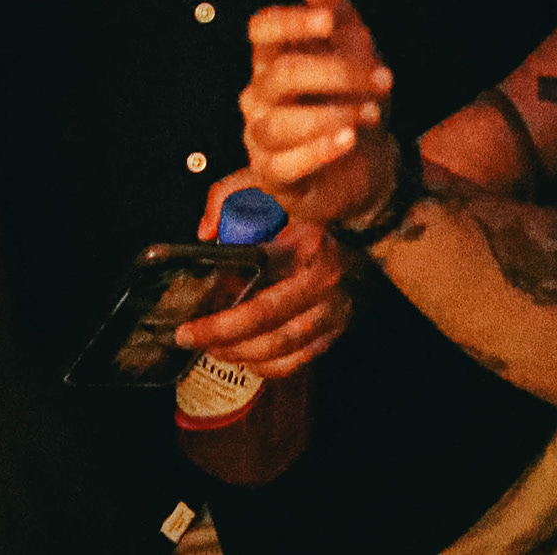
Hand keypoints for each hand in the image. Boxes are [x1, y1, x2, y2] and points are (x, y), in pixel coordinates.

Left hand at [176, 174, 357, 377]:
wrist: (367, 226)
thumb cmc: (308, 211)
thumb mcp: (271, 191)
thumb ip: (229, 197)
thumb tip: (204, 231)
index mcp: (309, 251)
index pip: (260, 303)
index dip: (221, 322)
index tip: (189, 328)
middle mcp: (324, 285)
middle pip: (269, 331)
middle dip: (224, 341)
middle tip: (190, 339)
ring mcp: (334, 311)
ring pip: (282, 350)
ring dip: (242, 355)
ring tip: (213, 347)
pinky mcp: (337, 328)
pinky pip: (299, 360)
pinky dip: (267, 365)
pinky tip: (243, 356)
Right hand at [241, 0, 400, 232]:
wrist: (372, 164)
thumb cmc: (353, 95)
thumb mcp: (352, 42)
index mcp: (274, 58)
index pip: (262, 30)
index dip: (291, 22)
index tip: (330, 20)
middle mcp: (260, 96)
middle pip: (280, 76)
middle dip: (335, 73)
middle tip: (381, 78)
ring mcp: (262, 139)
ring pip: (281, 123)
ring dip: (332, 115)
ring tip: (372, 113)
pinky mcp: (276, 177)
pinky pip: (285, 165)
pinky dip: (319, 151)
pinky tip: (349, 140)